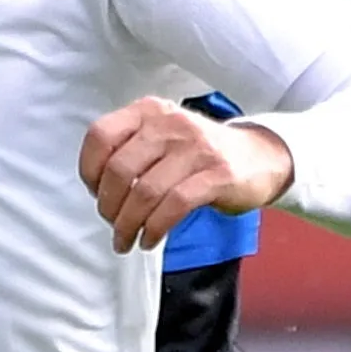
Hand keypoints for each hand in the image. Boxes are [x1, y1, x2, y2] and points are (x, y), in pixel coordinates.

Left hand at [79, 96, 294, 252]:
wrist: (261, 156)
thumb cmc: (201, 154)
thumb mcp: (163, 137)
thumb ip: (131, 150)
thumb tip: (98, 189)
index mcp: (150, 110)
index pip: (100, 136)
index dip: (89, 171)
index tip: (95, 194)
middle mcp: (171, 123)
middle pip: (120, 170)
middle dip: (109, 207)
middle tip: (113, 225)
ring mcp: (196, 148)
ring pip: (146, 193)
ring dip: (129, 225)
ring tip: (126, 241)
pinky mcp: (217, 174)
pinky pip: (174, 206)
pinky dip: (155, 229)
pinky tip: (150, 240)